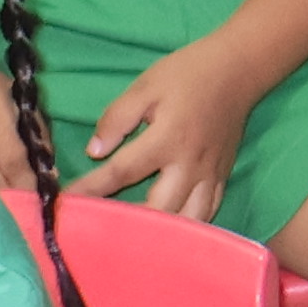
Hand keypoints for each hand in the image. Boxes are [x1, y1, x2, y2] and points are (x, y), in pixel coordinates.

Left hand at [78, 41, 267, 222]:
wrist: (239, 69)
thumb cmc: (187, 74)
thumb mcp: (145, 86)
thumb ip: (117, 119)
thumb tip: (94, 152)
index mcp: (167, 139)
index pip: (121, 172)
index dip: (92, 189)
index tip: (68, 202)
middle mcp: (190, 165)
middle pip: (158, 210)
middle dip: (128, 224)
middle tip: (101, 229)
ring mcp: (210, 175)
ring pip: (188, 220)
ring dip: (162, 233)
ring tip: (136, 237)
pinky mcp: (223, 177)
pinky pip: (208, 212)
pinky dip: (188, 227)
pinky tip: (170, 231)